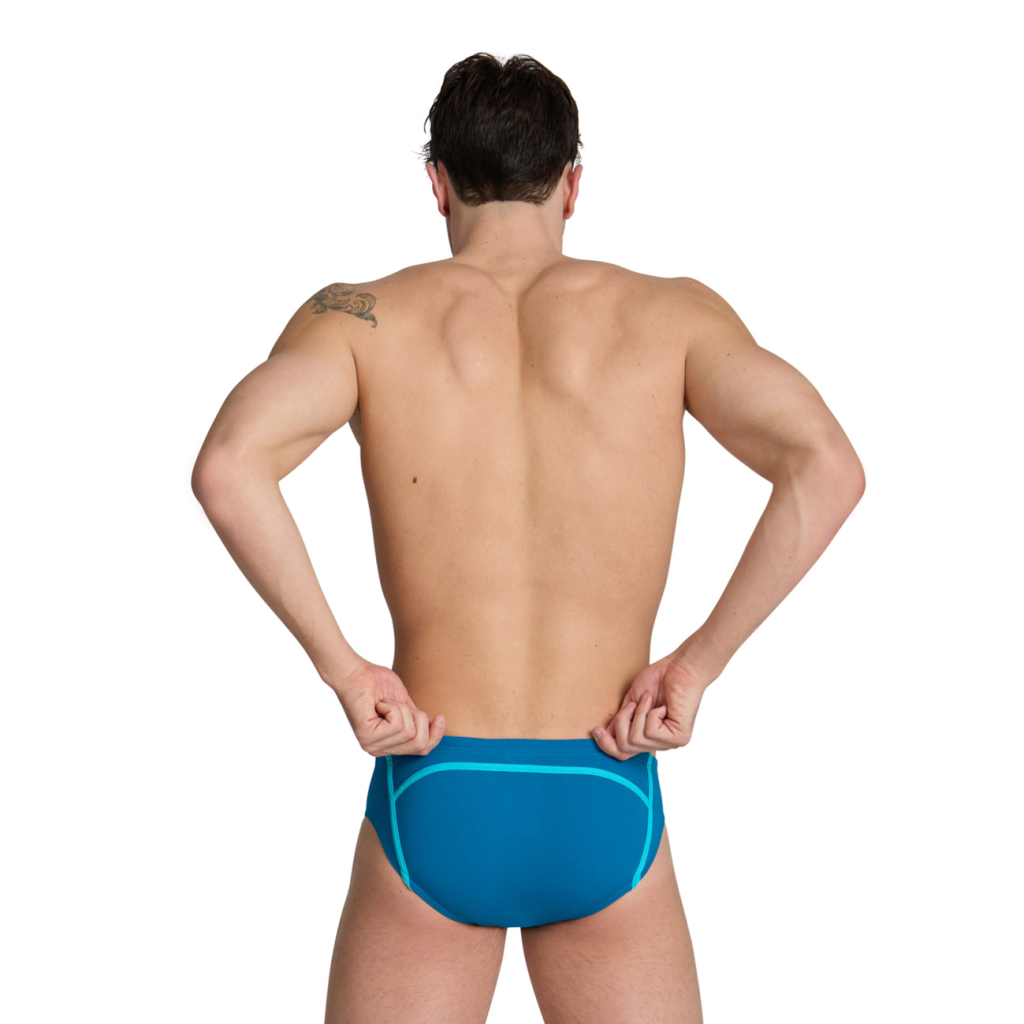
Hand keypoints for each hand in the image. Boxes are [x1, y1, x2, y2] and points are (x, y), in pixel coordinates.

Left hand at [333, 657, 445, 756]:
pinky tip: (379, 704)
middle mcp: (379, 750)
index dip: (436, 735)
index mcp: (389, 746)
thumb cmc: (378, 684)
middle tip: (402, 704)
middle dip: (419, 718)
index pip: (422, 751)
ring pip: (409, 731)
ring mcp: (372, 746)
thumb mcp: (406, 705)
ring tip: (386, 702)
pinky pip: (397, 725)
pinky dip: (393, 708)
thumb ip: (418, 720)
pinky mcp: (367, 736)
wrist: (357, 672)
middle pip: (420, 744)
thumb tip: (439, 727)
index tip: (440, 717)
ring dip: (402, 709)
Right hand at [593, 652, 710, 760]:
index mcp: (649, 737)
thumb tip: (605, 734)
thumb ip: (621, 721)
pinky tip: (663, 705)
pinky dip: (650, 713)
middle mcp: (660, 744)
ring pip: (636, 740)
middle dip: (622, 722)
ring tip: (650, 700)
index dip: (607, 745)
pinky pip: (650, 732)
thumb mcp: (633, 702)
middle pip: (625, 748)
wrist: (680, 667)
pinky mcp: (679, 738)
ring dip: (638, 714)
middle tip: (633, 703)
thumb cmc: (660, 680)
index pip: (624, 754)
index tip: (596, 729)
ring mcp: (670, 743)